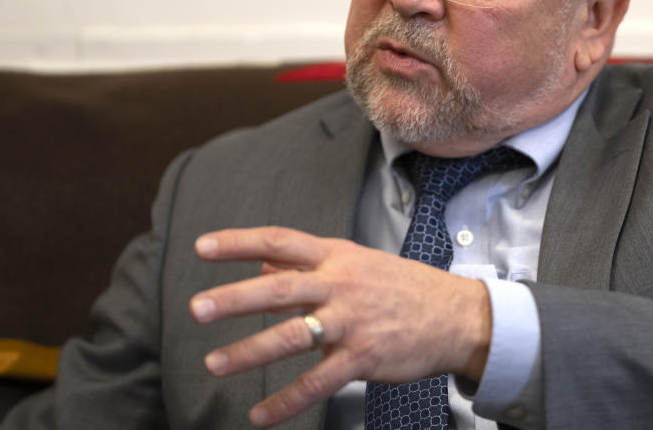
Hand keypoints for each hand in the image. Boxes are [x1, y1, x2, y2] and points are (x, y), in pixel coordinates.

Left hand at [189, 226, 491, 426]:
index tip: (203, 246)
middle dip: (235, 298)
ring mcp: (352, 322)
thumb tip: (264, 262)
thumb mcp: (356, 262)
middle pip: (281, 288)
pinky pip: (318, 382)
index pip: (280, 240)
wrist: (455, 316)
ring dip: (250, 352)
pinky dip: (287, 401)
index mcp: (336, 257)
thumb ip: (308, 263)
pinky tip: (260, 415)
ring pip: (294, 336)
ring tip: (214, 364)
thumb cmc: (403, 287)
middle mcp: (341, 285)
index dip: (240, 243)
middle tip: (197, 309)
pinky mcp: (363, 357)